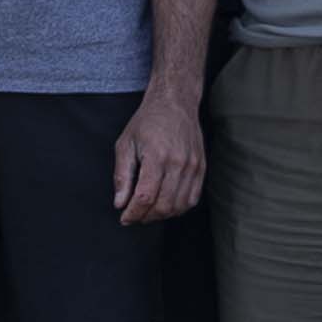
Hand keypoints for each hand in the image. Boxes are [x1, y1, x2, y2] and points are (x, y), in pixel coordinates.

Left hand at [114, 88, 207, 228]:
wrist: (175, 103)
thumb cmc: (147, 122)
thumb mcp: (125, 144)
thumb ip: (122, 176)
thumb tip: (120, 203)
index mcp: (157, 156)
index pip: (145, 197)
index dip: (133, 213)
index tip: (124, 218)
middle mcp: (178, 163)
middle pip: (163, 206)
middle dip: (145, 217)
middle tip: (134, 216)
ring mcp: (193, 167)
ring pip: (179, 206)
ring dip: (161, 215)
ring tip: (148, 211)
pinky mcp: (201, 168)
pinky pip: (192, 199)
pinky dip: (178, 208)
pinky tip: (165, 205)